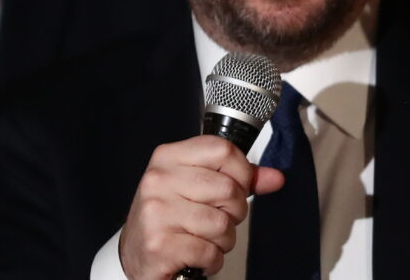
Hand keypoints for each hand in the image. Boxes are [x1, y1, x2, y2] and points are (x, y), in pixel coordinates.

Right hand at [119, 136, 284, 278]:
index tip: (238, 186)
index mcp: (169, 157)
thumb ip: (238, 179)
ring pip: (222, 223)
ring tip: (205, 238)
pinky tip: (198, 255)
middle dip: (234, 212)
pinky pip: (209, 251)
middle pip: (228, 189)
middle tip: (218, 219)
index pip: (222, 150)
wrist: (134, 254)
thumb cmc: (168, 217)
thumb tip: (275, 178)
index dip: (242, 172)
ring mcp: (157, 212)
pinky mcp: (160, 244)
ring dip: (223, 239)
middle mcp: (159, 180)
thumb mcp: (197, 187)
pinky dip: (211, 260)